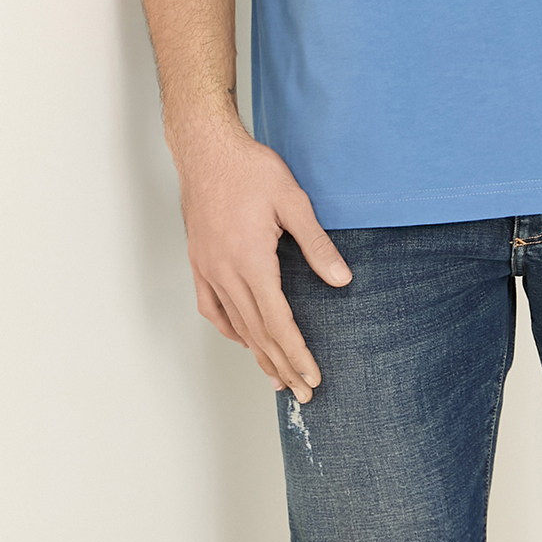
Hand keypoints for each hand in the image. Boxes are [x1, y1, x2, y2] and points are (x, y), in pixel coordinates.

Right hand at [177, 122, 351, 400]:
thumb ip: (316, 244)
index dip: (297, 354)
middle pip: (257, 332)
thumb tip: (342, 280)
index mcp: (250, 261)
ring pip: (234, 324)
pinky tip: (243, 337)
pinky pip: (211, 307)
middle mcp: (225, 272)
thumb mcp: (293, 201)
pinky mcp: (199, 261)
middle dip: (282, 365)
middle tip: (303, 392)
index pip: (278, 322)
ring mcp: (208, 269)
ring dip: (257, 354)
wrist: (206, 148)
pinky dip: (229, 328)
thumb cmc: (250, 169)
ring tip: (277, 377)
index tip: (313, 378)